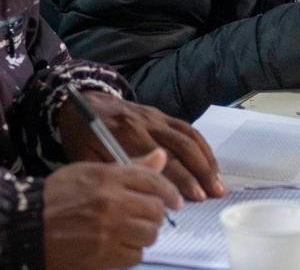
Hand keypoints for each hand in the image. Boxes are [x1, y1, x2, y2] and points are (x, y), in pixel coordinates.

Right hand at [44, 149, 179, 269]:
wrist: (26, 225)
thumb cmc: (57, 195)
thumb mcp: (91, 171)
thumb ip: (131, 167)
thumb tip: (162, 157)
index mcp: (110, 177)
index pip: (154, 181)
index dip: (169, 192)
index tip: (174, 201)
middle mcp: (113, 203)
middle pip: (155, 210)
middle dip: (155, 215)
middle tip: (146, 218)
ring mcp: (109, 231)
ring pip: (149, 234)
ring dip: (144, 234)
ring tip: (130, 232)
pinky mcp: (104, 256)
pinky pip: (134, 255)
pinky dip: (131, 252)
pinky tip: (118, 246)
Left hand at [57, 92, 224, 201]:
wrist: (81, 100)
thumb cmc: (82, 136)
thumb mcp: (87, 156)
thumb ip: (115, 169)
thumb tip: (144, 189)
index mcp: (125, 134)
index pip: (159, 159)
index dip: (178, 179)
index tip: (191, 199)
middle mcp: (146, 123)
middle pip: (181, 148)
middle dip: (200, 172)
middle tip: (213, 194)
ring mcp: (156, 117)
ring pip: (189, 137)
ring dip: (207, 160)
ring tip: (218, 183)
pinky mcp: (162, 114)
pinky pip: (188, 129)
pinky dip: (202, 147)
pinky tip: (210, 164)